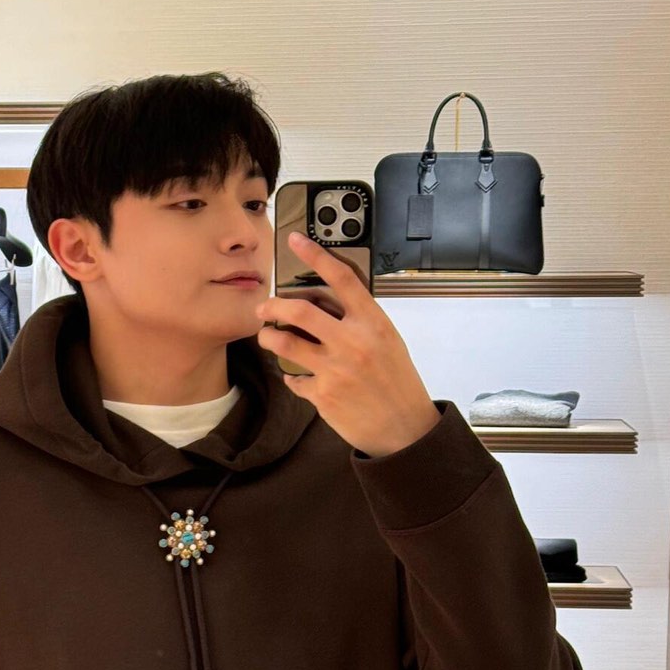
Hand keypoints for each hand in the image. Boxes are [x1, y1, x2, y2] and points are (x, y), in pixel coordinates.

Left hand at [255, 231, 440, 457]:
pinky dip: (291, 376)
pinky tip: (296, 376)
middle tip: (264, 307)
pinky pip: (293, 378)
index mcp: (373, 323)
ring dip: (269, 337)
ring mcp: (336, 369)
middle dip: (273, 305)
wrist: (405, 428)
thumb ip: (360, 321)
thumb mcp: (388, 341)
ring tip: (268, 336)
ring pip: (285, 342)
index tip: (294, 240)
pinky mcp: (323, 394)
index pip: (341, 279)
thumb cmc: (397, 382)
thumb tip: (327, 303)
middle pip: (300, 310)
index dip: (315, 255)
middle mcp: (353, 342)